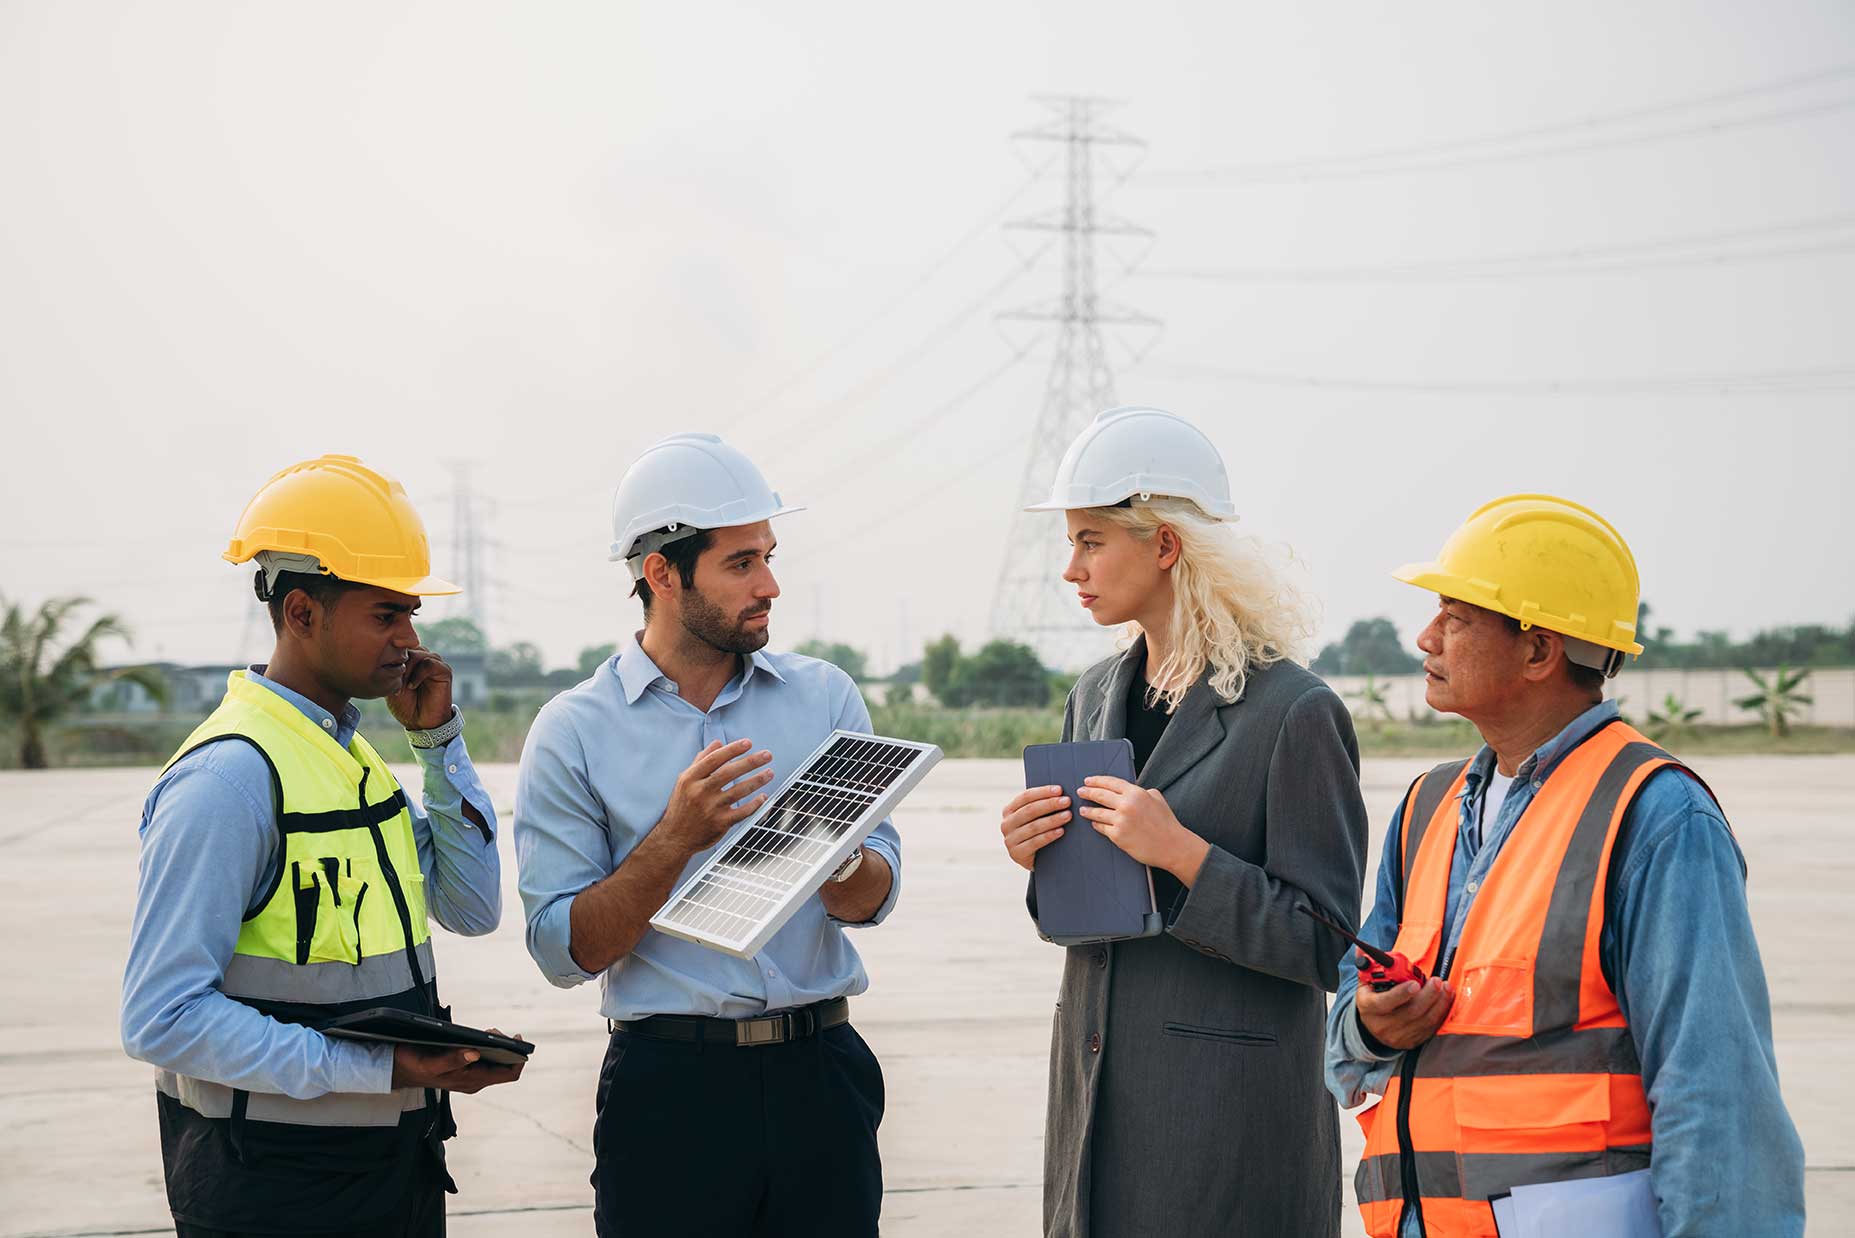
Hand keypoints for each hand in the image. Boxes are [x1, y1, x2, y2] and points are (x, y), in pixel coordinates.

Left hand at [386, 647, 453, 730]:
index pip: (399, 646)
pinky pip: (429, 663)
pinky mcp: (444, 671)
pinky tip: (412, 686)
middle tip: (393, 685)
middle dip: (398, 666)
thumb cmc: (406, 706)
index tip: (383, 678)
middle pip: (407, 648)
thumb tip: (386, 655)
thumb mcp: (391, 685)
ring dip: (407, 671)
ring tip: (402, 688)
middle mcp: (423, 657)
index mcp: (411, 659)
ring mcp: (434, 663)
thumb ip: (390, 669)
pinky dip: (418, 674)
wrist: (421, 722)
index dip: (390, 659)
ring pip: (417, 654)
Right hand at [391, 1036, 525, 1093]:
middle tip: (494, 1030)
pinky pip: (486, 1059)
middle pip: (505, 1067)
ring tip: (489, 1031)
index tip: (516, 1039)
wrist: (398, 1069)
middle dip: (507, 1047)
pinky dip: (489, 1046)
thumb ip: (452, 1060)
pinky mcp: (464, 1068)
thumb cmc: (414, 1066)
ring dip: (498, 1045)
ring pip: (496, 1063)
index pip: (508, 1075)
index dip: (519, 1058)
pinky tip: (481, 1036)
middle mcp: (474, 1080)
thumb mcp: (431, 1062)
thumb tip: (475, 1053)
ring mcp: (470, 1076)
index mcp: (471, 1081)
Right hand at [655, 739, 774, 853]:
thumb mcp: (684, 781)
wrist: (675, 837)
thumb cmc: (682, 806)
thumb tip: (717, 743)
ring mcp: (710, 809)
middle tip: (766, 755)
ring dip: (757, 780)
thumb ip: (701, 761)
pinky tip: (763, 797)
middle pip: (728, 773)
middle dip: (750, 762)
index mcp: (690, 779)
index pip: (714, 759)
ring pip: (738, 791)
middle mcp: (699, 792)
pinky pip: (742, 812)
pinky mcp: (719, 823)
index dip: (732, 750)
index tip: (748, 743)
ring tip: (769, 773)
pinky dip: (755, 804)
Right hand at [999, 785, 1069, 870]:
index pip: (1025, 797)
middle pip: (1030, 810)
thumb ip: (1041, 805)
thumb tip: (1060, 791)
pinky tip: (1061, 831)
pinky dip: (1049, 835)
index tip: (1060, 790)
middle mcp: (1006, 824)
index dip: (1043, 792)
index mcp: (1009, 810)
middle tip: (1067, 801)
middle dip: (1050, 804)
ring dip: (1052, 819)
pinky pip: (1035, 842)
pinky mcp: (1017, 854)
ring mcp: (1010, 840)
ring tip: (1068, 815)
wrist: (1036, 860)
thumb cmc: (1038, 832)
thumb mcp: (1035, 818)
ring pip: (1033, 826)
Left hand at [1075, 776, 1209, 883]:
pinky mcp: (1117, 836)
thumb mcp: (1157, 798)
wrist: (1172, 846)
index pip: (1110, 782)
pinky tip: (1094, 823)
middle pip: (1100, 795)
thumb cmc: (1167, 823)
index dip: (1097, 781)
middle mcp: (1126, 805)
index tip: (1088, 781)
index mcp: (1136, 793)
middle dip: (1088, 792)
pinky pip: (1101, 827)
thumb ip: (1142, 791)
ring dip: (1087, 810)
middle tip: (1081, 792)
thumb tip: (1129, 790)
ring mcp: (1121, 820)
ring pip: (1097, 813)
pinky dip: (1096, 824)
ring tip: (1082, 810)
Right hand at [1355, 974, 1454, 1049]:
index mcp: (1369, 1007)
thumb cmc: (1372, 1000)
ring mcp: (1399, 1036)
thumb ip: (1368, 966)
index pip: (1385, 1002)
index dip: (1401, 993)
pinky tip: (1446, 1000)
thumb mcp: (1365, 984)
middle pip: (1410, 1012)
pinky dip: (1441, 1013)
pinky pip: (1431, 1028)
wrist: (1372, 1029)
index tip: (1415, 983)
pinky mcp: (1413, 1041)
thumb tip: (1361, 948)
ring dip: (1439, 1003)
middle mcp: (1383, 1024)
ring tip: (1446, 987)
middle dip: (1428, 995)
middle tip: (1437, 980)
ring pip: (1424, 1021)